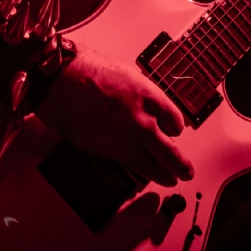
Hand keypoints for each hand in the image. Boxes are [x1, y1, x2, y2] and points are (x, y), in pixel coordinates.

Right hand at [34, 47, 194, 186]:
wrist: (64, 81)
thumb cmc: (89, 71)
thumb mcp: (127, 75)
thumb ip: (141, 94)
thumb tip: (147, 107)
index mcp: (150, 96)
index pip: (175, 120)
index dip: (176, 127)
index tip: (175, 131)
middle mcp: (143, 119)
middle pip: (170, 149)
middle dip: (180, 162)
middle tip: (186, 170)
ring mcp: (127, 137)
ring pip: (154, 164)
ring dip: (166, 174)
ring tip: (172, 180)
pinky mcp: (110, 150)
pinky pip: (133, 166)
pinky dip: (142, 173)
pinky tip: (147, 177)